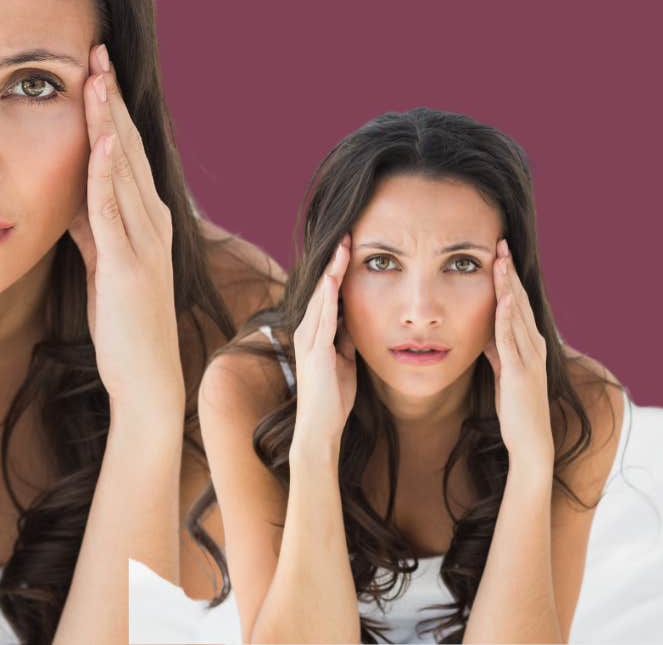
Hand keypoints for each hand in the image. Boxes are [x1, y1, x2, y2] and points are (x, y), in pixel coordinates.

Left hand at [66, 44, 183, 422]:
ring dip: (108, 120)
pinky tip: (98, 140)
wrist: (145, 375)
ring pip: (122, 166)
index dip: (110, 107)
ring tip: (96, 76)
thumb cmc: (122, 322)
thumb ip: (91, 225)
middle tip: (97, 50)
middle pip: (126, 145)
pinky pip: (114, 208)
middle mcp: (152, 217)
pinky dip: (106, 171)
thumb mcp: (102, 261)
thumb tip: (70, 194)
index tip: (94, 66)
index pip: (124, 149)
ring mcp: (143, 238)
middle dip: (111, 97)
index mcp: (145, 215)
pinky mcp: (129, 263)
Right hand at [290, 235, 356, 448]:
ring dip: (331, 271)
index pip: (328, 294)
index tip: (350, 247)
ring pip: (321, 297)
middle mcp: (307, 331)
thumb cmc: (333, 398)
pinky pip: (323, 317)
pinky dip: (328, 296)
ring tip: (342, 247)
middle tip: (346, 235)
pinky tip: (334, 278)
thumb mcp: (346, 360)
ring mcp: (309, 339)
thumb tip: (355, 319)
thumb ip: (346, 339)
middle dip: (334, 262)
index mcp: (315, 333)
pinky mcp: (315, 350)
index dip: (337, 270)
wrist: (320, 426)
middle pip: (321, 289)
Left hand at [484, 239, 552, 463]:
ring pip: (516, 314)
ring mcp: (528, 356)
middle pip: (518, 300)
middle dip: (509, 272)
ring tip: (500, 260)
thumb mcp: (502, 368)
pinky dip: (506, 318)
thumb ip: (496, 347)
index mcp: (527, 342)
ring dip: (507, 287)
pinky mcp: (520, 371)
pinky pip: (511, 339)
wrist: (529, 438)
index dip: (507, 277)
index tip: (497, 252)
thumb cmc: (514, 405)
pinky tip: (501, 300)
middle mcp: (532, 344)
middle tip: (500, 243)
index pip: (515, 302)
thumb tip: (482, 329)